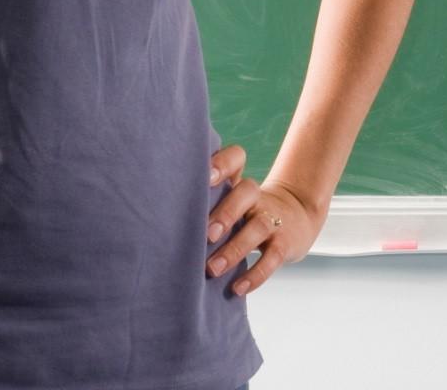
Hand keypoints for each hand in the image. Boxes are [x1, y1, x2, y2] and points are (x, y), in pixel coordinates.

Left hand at [205, 148, 325, 297]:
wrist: (296, 219)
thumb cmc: (244, 214)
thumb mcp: (229, 201)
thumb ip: (201, 204)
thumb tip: (150, 223)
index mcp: (237, 183)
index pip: (236, 158)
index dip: (222, 164)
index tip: (204, 177)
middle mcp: (256, 197)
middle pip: (247, 191)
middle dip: (226, 212)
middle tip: (206, 235)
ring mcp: (272, 218)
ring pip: (258, 226)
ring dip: (236, 247)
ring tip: (213, 269)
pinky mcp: (284, 243)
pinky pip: (272, 257)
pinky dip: (255, 274)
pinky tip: (237, 287)